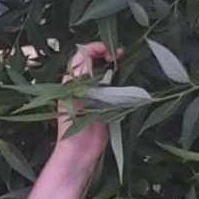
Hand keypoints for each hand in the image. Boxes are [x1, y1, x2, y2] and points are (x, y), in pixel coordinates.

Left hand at [55, 42, 120, 164]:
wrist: (79, 150)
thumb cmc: (72, 126)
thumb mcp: (74, 98)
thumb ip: (81, 77)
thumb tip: (87, 56)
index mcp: (70, 82)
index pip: (82, 56)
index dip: (95, 48)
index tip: (109, 50)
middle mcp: (81, 85)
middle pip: (94, 61)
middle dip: (107, 53)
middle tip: (120, 55)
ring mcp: (94, 94)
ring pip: (104, 72)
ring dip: (115, 65)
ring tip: (125, 64)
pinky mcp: (105, 104)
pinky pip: (113, 87)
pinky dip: (121, 80)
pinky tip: (128, 78)